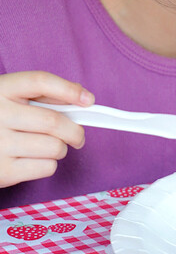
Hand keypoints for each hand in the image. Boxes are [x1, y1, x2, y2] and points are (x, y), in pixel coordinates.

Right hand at [0, 71, 94, 188]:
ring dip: (61, 148)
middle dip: (75, 131)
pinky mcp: (2, 171)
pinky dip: (49, 164)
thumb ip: (42, 95)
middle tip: (78, 137)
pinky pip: (46, 167)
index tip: (88, 100)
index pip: (40, 81)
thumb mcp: (11, 98)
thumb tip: (83, 100)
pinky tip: (35, 159)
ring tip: (49, 146)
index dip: (68, 90)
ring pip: (54, 147)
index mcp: (2, 89)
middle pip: (53, 121)